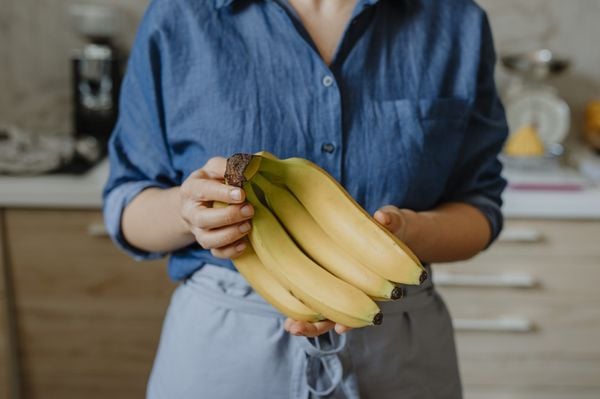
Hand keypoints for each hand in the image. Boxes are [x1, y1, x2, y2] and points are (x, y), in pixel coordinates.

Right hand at [179, 157, 253, 258]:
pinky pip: (216, 253)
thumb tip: (248, 168)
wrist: (198, 201)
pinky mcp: (207, 243)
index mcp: (191, 189)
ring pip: (208, 240)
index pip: (203, 191)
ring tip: (248, 226)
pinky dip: (230, 251)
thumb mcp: (215, 167)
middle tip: (249, 210)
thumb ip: (228, 166)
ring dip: (230, 235)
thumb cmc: (211, 181)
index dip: (222, 193)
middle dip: (228, 216)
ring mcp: (197, 230)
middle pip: (203, 219)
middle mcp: (190, 212)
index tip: (241, 194)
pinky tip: (244, 244)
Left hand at [282, 205, 410, 336]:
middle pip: (334, 315)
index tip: (340, 327)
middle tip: (296, 328)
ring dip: (303, 318)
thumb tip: (382, 217)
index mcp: (373, 282)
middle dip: (315, 326)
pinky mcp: (322, 268)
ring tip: (288, 325)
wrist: (389, 228)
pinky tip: (278, 294)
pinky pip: (308, 287)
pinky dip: (295, 294)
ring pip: (319, 307)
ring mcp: (337, 281)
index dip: (350, 319)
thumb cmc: (392, 228)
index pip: (361, 307)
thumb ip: (391, 220)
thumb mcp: (396, 222)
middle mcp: (353, 287)